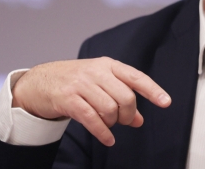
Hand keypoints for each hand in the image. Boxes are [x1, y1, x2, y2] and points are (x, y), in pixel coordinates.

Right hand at [11, 57, 170, 145]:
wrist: (39, 81)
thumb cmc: (74, 82)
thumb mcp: (99, 84)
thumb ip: (120, 98)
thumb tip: (140, 120)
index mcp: (108, 65)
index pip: (136, 77)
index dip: (153, 90)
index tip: (166, 102)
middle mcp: (96, 72)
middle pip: (125, 96)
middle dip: (129, 114)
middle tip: (125, 121)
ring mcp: (81, 84)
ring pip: (109, 108)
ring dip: (113, 123)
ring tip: (110, 126)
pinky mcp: (68, 99)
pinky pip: (91, 119)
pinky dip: (103, 132)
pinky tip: (108, 139)